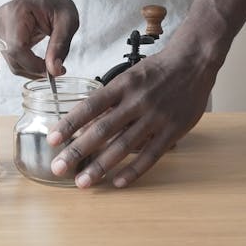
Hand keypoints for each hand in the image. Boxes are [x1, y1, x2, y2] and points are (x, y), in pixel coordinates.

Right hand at [0, 0, 78, 77]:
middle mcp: (0, 20)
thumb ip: (60, 45)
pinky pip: (10, 58)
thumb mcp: (67, 21)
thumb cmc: (55, 2)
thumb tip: (54, 71)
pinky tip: (37, 57)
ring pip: (11, 62)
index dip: (35, 65)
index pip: (18, 48)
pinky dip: (25, 63)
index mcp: (16, 12)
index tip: (54, 70)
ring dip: (31, 67)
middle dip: (35, 69)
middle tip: (56, 68)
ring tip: (48, 60)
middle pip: (13, 58)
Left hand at [47, 44, 216, 187]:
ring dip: (100, 167)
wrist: (193, 63)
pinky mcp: (172, 131)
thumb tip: (85, 121)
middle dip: (78, 151)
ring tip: (82, 182)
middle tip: (59, 168)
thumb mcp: (129, 76)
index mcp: (123, 85)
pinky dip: (133, 171)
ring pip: (123, 147)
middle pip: (102, 130)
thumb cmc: (156, 70)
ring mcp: (156, 118)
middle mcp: (137, 101)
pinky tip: (117, 183)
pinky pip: (150, 155)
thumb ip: (110, 99)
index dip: (70, 123)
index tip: (52, 139)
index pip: (90, 106)